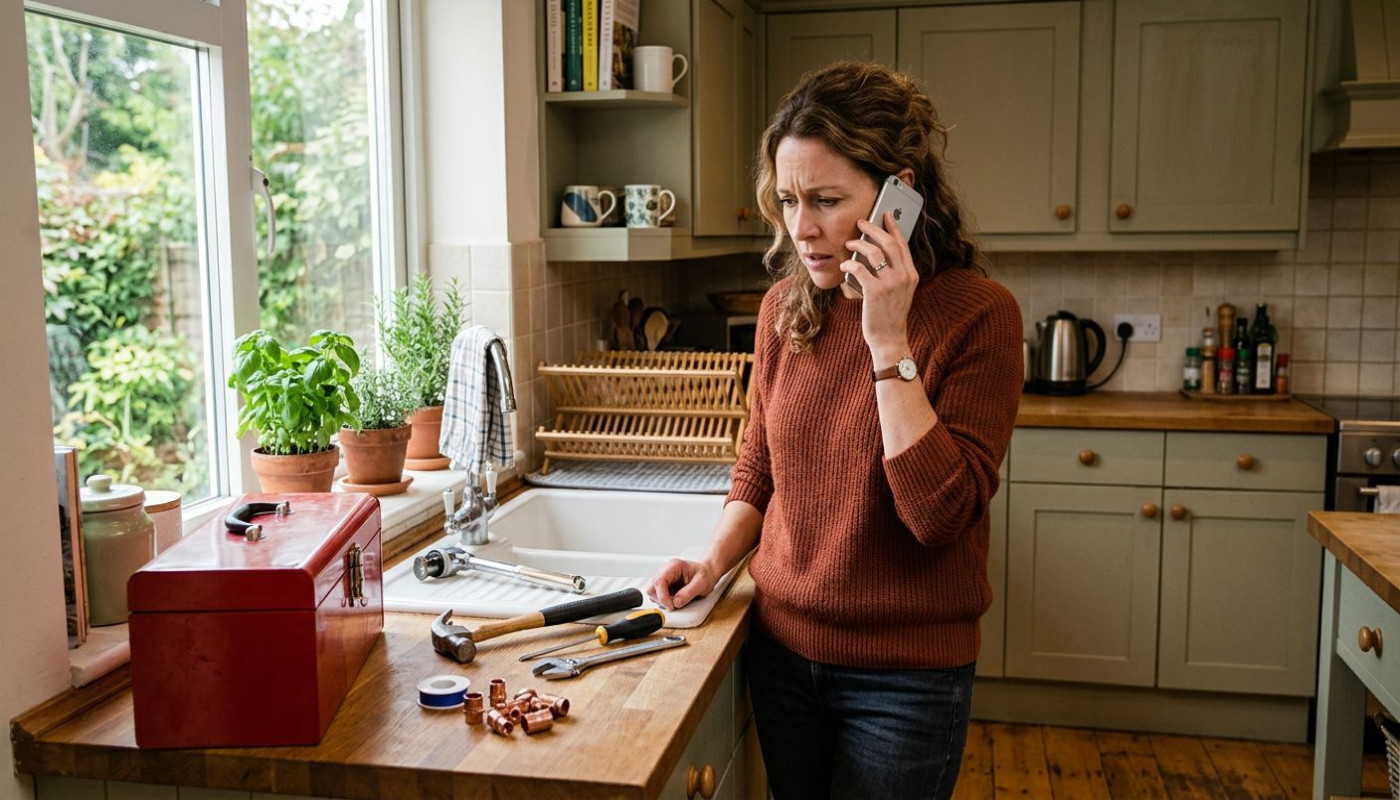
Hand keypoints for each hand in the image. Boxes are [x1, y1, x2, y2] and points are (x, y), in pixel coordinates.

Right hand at [646, 558, 717, 610]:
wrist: (707, 573)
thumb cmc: (705, 575)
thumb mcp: (701, 584)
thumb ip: (688, 593)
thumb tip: (676, 602)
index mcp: (673, 566)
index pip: (659, 582)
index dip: (662, 596)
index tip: (671, 606)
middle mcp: (665, 570)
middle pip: (652, 587)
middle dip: (661, 599)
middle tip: (673, 605)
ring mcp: (663, 577)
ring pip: (652, 592)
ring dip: (662, 600)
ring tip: (676, 601)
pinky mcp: (664, 585)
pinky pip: (658, 595)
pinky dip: (664, 601)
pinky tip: (674, 600)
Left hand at [842, 212, 917, 356]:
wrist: (889, 338)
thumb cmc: (889, 315)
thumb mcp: (899, 292)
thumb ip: (894, 273)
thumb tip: (877, 252)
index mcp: (911, 275)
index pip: (902, 245)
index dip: (893, 227)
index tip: (885, 215)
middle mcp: (904, 277)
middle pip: (889, 243)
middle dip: (873, 229)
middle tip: (861, 223)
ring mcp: (891, 284)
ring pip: (874, 252)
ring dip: (858, 244)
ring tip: (849, 244)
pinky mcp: (875, 292)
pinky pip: (860, 269)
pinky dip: (850, 264)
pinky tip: (845, 265)